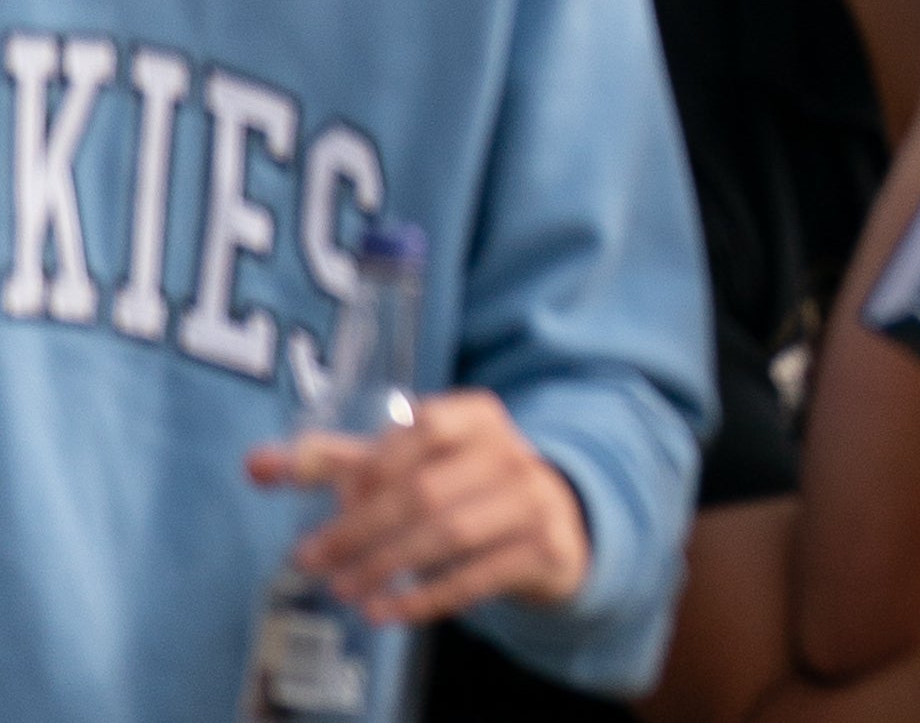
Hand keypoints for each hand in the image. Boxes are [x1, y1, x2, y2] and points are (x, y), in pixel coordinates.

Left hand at [249, 391, 591, 624]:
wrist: (553, 519)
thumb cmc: (460, 483)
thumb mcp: (409, 464)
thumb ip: (338, 463)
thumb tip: (255, 464)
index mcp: (477, 417)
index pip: (424, 428)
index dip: (376, 463)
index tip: (334, 499)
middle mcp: (511, 453)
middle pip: (426, 490)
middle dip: (359, 528)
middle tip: (309, 560)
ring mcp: (533, 500)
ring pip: (449, 534)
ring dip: (386, 565)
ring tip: (341, 589)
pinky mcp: (542, 548)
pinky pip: (476, 577)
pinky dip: (424, 599)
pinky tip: (383, 612)